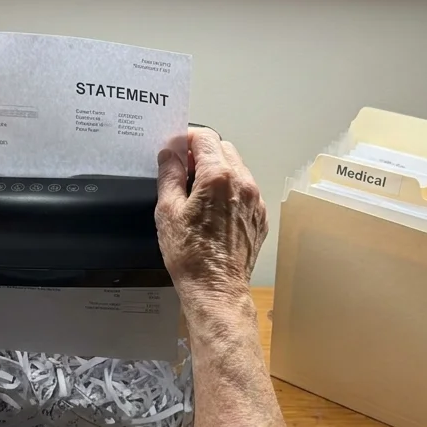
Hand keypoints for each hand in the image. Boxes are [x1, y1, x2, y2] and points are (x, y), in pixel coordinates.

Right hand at [155, 128, 267, 305]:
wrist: (216, 289)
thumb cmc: (190, 255)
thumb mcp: (168, 212)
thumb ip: (169, 175)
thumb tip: (169, 154)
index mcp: (218, 177)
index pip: (205, 137)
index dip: (186, 139)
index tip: (175, 150)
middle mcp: (242, 183)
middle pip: (223, 148)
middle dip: (202, 152)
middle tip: (183, 169)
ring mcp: (255, 200)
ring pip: (237, 168)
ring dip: (217, 170)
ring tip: (197, 191)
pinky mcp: (259, 215)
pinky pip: (245, 190)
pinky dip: (229, 189)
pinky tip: (213, 209)